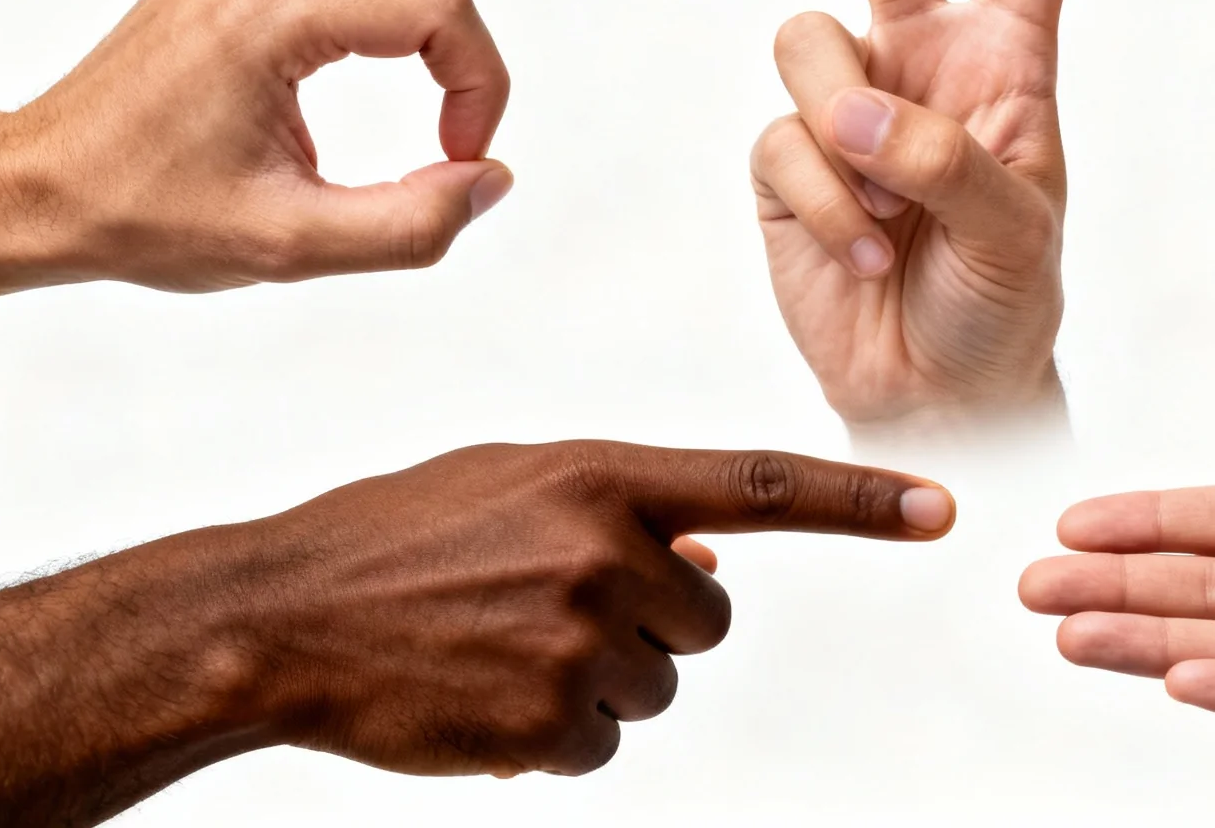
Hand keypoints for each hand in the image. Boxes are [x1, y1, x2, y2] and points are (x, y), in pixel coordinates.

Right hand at [0, 440, 953, 822]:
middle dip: (655, 622)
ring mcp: (575, 636)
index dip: (859, 505)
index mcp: (599, 474)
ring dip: (601, 680)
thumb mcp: (511, 483)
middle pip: (709, 618)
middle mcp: (601, 548)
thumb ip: (619, 507)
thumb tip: (712, 564)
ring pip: (658, 683)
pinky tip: (488, 694)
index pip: (761, 487)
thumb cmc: (392, 538)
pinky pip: (604, 741)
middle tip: (553, 609)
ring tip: (504, 646)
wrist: (275, 616)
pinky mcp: (545, 718)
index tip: (938, 512)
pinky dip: (558, 732)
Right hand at [748, 0, 1091, 427]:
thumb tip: (850, 110)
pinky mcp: (786, 165)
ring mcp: (844, 109)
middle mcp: (918, 66)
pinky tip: (863, 253)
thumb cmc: (1002, 312)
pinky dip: (824, 205)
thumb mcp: (1017, 234)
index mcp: (1005, 65)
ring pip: (807, 44)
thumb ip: (948, 160)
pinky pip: (780, 142)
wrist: (935, 403)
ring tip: (891, 221)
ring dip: (845, 137)